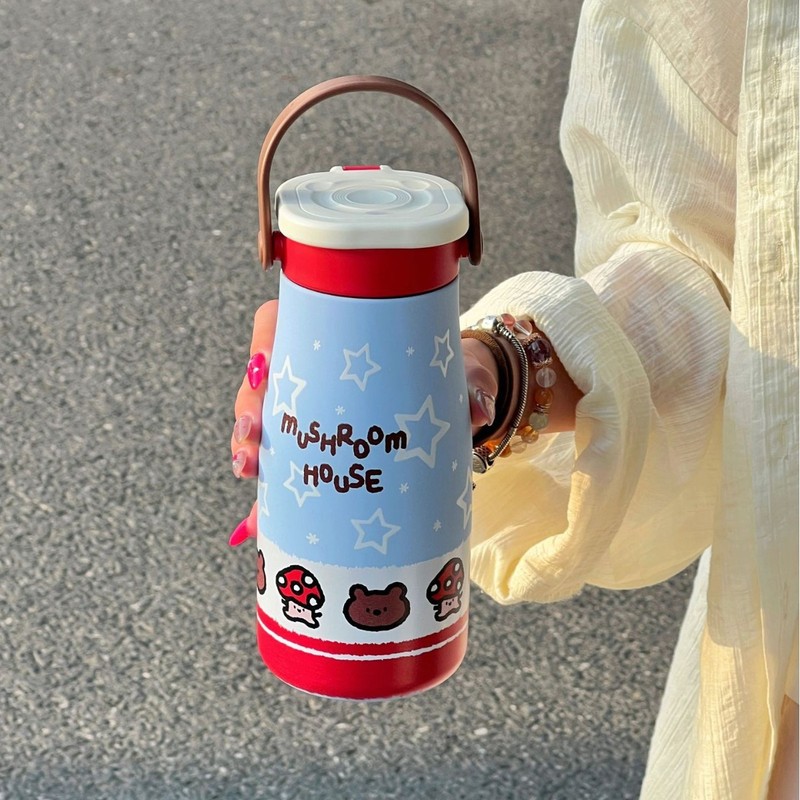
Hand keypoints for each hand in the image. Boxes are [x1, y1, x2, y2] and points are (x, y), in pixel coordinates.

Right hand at [227, 300, 499, 545]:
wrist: (450, 406)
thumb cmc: (444, 377)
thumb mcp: (457, 376)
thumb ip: (468, 388)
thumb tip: (477, 410)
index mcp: (335, 339)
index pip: (282, 321)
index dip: (264, 338)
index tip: (269, 361)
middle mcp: (312, 375)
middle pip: (261, 379)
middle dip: (248, 404)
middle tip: (253, 432)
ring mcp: (308, 415)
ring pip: (261, 422)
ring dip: (246, 446)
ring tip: (249, 467)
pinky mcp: (314, 454)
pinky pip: (282, 472)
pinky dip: (266, 497)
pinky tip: (255, 520)